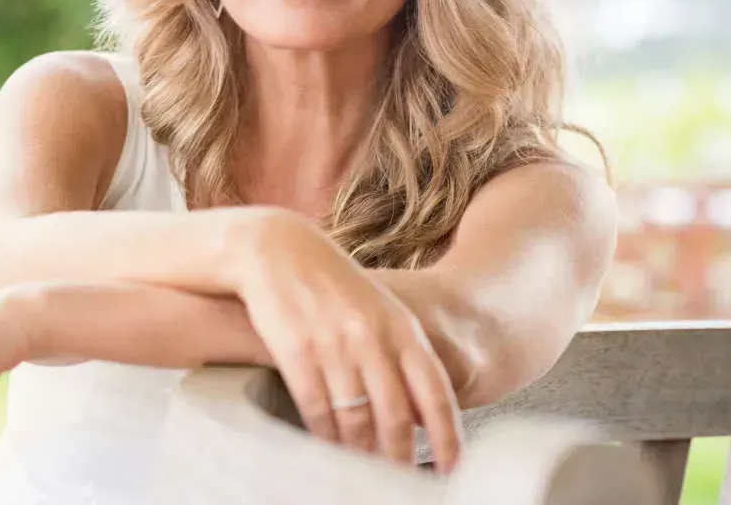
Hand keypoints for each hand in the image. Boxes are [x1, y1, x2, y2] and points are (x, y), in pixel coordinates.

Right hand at [229, 210, 463, 472]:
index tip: (452, 469)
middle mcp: (372, 338)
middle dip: (399, 457)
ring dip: (360, 453)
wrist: (278, 250)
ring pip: (355, 420)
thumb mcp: (379, 311)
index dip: (448, 436)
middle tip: (398, 480)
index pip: (435, 393)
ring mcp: (334, 345)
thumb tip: (424, 415)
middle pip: (396, 416)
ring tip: (361, 470)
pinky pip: (317, 409)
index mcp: (401, 328)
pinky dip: (324, 436)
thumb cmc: (332, 285)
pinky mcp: (296, 351)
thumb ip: (403, 356)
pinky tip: (328, 447)